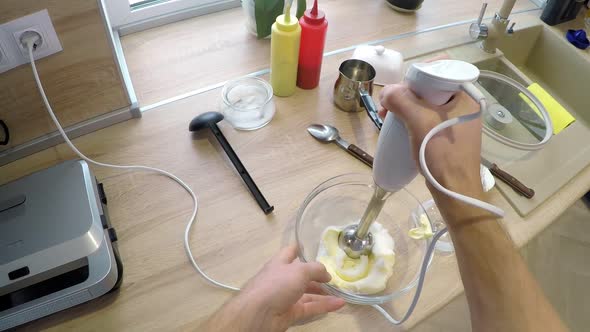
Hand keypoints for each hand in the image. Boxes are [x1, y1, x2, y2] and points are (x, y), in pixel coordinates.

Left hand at [205, 245, 345, 331]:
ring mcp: (286, 297)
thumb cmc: (276, 284)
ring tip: (341, 291)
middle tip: (335, 275)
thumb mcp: (299, 270)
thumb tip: (326, 274)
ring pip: (308, 293)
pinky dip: (324, 306)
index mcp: (280, 263)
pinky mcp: (290, 313)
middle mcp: (282, 279)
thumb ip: (316, 269)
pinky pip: (310, 307)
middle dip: (317, 275)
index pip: (290, 252)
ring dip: (324, 292)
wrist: (258, 313)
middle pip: (302, 275)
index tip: (314, 247)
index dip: (301, 248)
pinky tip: (339, 304)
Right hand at [378, 84, 485, 221]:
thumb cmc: (442, 153)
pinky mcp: (449, 135)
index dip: (414, 76)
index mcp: (464, 95)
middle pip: (428, 88)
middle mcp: (463, 104)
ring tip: (387, 119)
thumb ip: (402, 100)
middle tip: (387, 108)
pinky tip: (399, 128)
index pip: (438, 70)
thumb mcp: (419, 122)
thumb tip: (386, 92)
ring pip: (425, 104)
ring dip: (404, 108)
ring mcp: (456, 121)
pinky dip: (411, 120)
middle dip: (404, 95)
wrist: (455, 191)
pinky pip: (427, 119)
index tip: (398, 91)